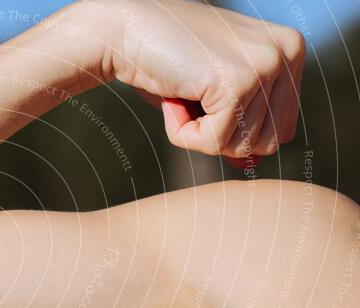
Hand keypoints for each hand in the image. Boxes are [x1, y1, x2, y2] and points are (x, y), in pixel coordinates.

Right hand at [69, 0, 305, 158]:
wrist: (125, 33)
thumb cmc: (165, 61)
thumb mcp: (213, 95)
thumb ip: (240, 125)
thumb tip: (253, 165)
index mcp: (291, 51)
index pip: (280, 130)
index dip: (235, 128)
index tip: (206, 94)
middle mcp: (287, 53)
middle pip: (267, 143)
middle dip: (221, 134)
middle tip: (193, 96)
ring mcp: (265, 66)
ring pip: (241, 147)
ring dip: (199, 132)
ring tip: (182, 92)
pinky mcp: (238, 83)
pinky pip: (213, 143)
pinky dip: (182, 132)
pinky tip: (174, 96)